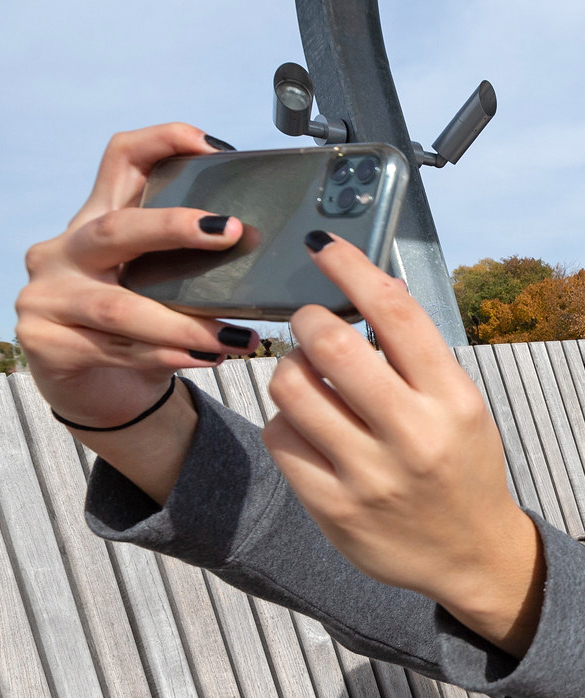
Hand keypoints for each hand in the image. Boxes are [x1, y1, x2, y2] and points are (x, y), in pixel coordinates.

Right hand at [16, 124, 259, 500]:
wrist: (99, 391)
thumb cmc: (138, 329)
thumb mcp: (160, 286)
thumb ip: (189, 264)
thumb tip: (261, 252)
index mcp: (97, 220)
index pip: (121, 160)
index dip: (163, 142)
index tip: (214, 148)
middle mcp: (65, 249)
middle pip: (118, 228)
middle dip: (173, 228)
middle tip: (228, 233)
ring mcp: (48, 295)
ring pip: (120, 306)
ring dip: (184, 325)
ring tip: (235, 336)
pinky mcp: (46, 341)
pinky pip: (118, 349)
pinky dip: (169, 356)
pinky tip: (206, 358)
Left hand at [262, 232, 544, 655]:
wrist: (472, 554)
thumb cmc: (462, 466)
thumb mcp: (463, 407)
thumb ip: (419, 355)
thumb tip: (368, 283)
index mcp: (453, 401)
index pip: (394, 312)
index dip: (349, 266)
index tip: (323, 246)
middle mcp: (414, 437)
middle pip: (330, 344)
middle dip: (308, 322)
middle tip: (311, 326)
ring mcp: (370, 476)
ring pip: (291, 388)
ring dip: (291, 371)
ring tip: (309, 380)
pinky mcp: (334, 508)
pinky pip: (281, 439)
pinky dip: (287, 422)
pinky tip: (309, 428)